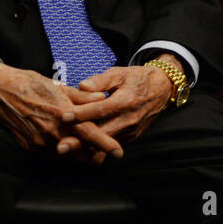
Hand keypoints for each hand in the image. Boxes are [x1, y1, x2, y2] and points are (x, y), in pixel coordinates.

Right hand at [0, 59, 118, 158]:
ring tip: (84, 145)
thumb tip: (103, 99)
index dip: (105, 144)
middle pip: (80, 150)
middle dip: (92, 152)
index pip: (89, 134)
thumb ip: (82, 96)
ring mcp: (39, 141)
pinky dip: (60, 148)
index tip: (118, 152)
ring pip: (65, 154)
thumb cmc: (31, 84)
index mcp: (62, 114)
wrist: (0, 90)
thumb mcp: (59, 86)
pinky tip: (63, 139)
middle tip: (103, 151)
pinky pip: (50, 152)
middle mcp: (51, 131)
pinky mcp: (29, 146)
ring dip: (76, 151)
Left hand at [57, 57, 178, 163]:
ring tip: (66, 150)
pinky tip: (79, 148)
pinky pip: (111, 145)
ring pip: (105, 144)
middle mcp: (129, 119)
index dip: (81, 114)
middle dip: (80, 142)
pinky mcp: (131, 137)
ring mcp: (131, 131)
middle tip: (61, 147)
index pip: (101, 109)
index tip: (64, 116)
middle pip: (101, 134)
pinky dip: (95, 147)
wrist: (162, 89)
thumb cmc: (136, 79)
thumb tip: (82, 86)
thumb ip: (100, 80)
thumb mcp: (120, 73)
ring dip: (85, 148)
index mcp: (126, 100)